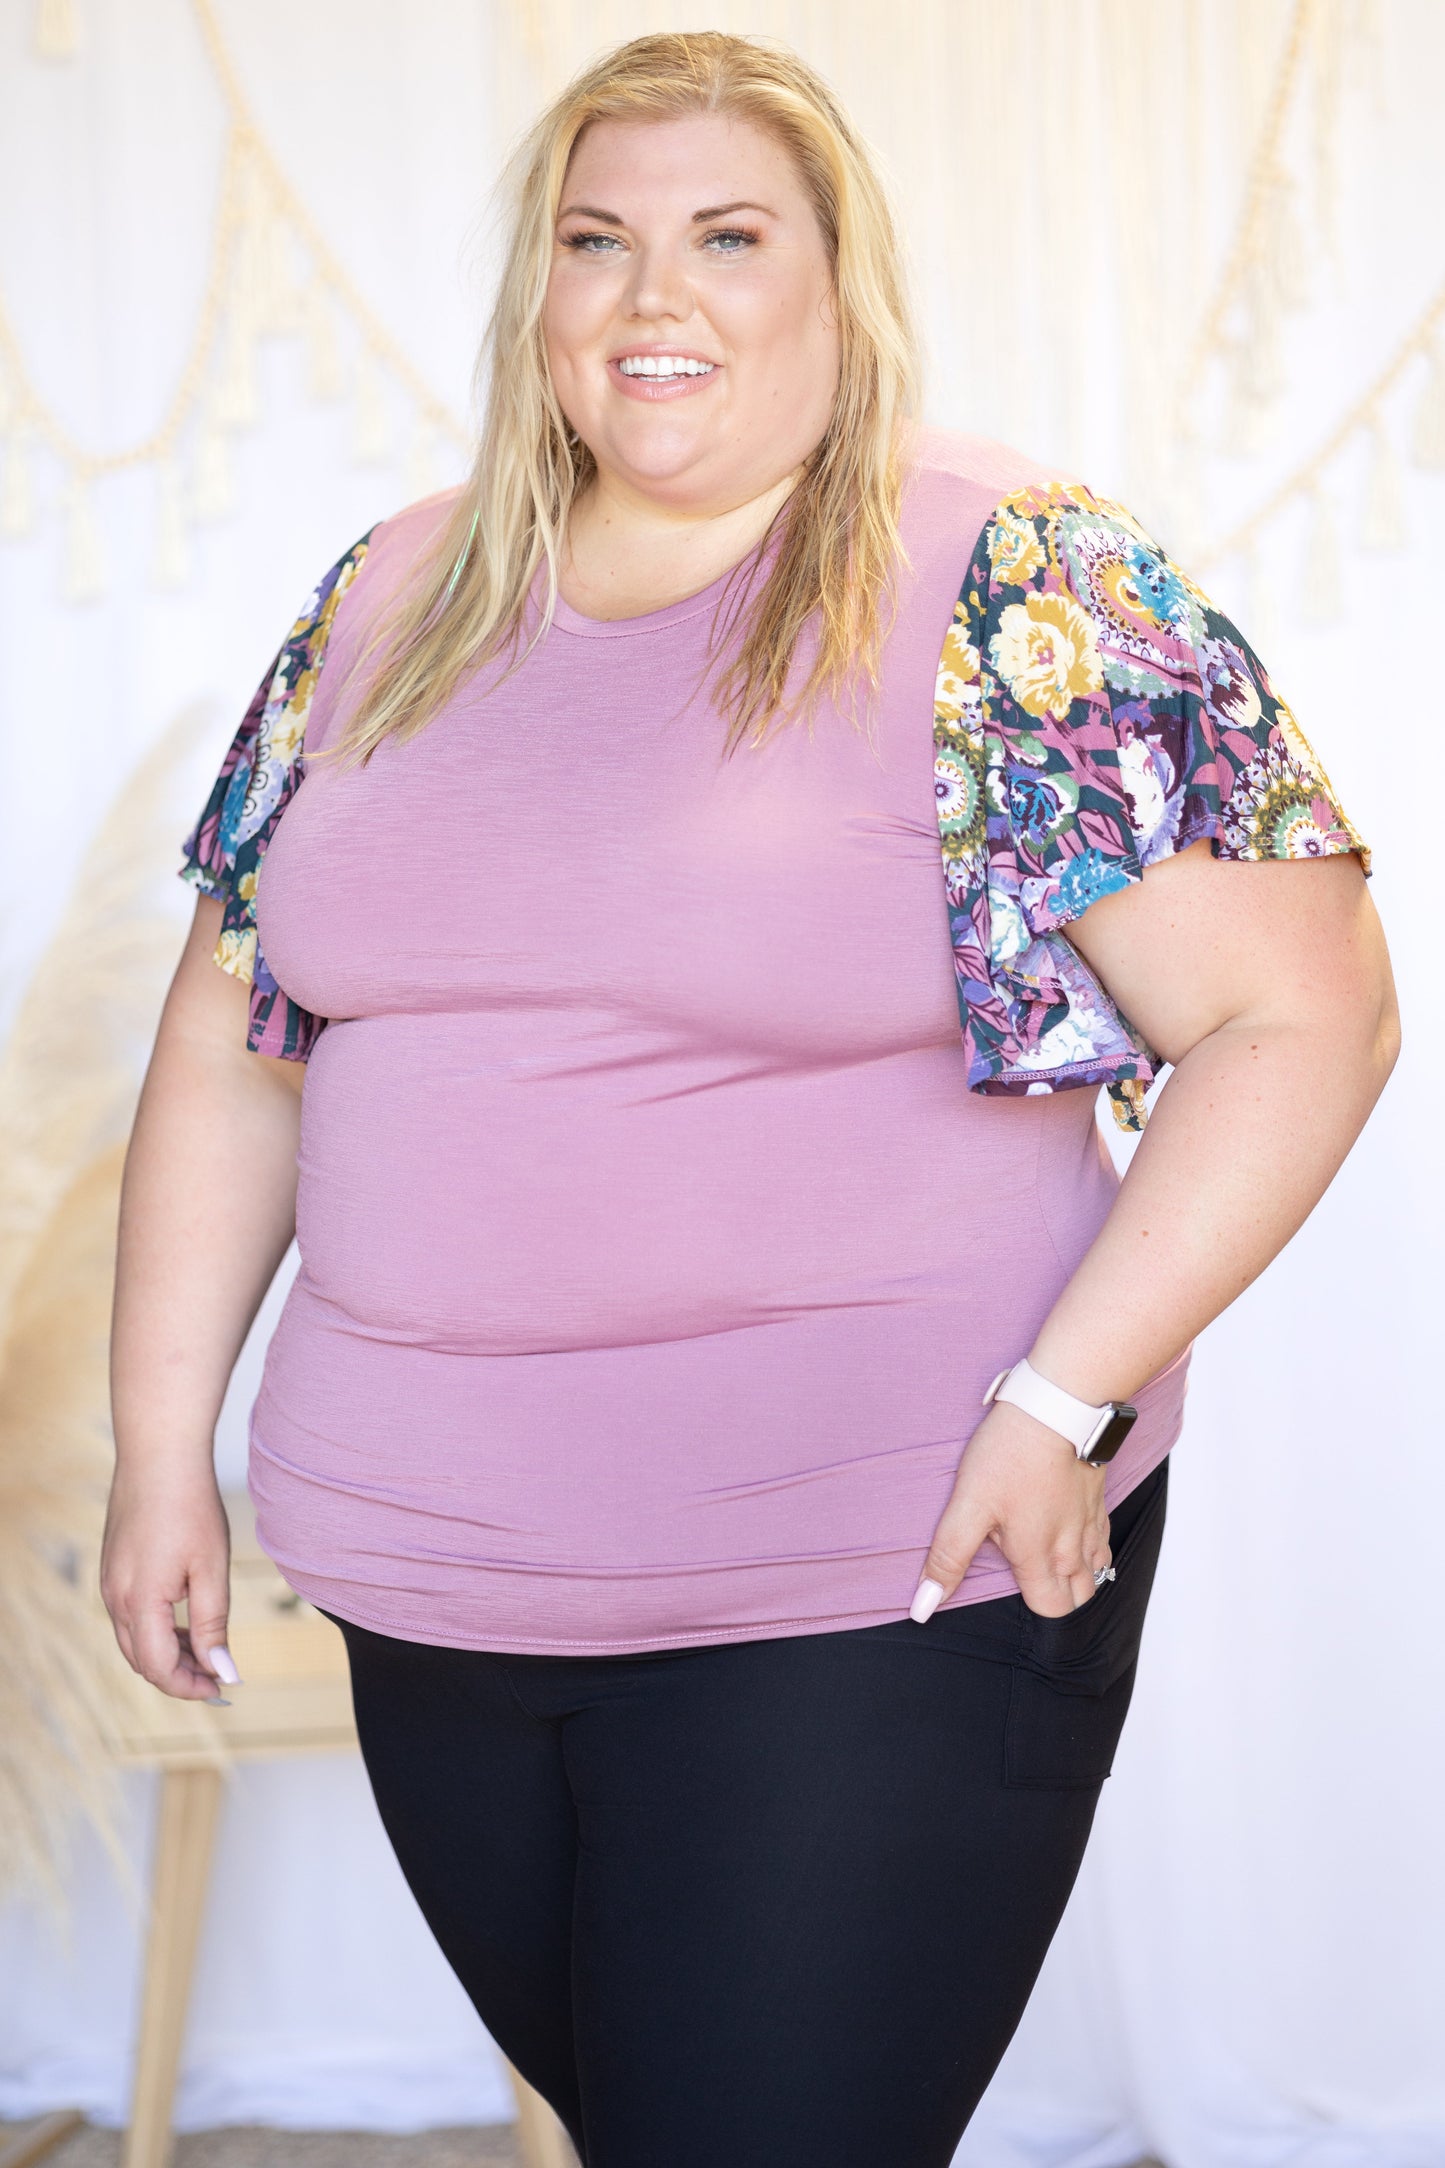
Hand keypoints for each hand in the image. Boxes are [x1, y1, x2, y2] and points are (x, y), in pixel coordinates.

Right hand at [100, 1461, 237, 1699]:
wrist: (158, 1455)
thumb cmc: (190, 1506)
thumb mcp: (211, 1568)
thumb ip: (213, 1625)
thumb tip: (222, 1671)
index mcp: (140, 1603)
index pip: (159, 1668)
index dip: (190, 1686)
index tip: (222, 1688)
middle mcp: (116, 1598)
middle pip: (142, 1660)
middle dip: (179, 1675)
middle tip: (218, 1675)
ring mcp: (110, 1583)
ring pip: (134, 1639)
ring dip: (167, 1652)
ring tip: (206, 1649)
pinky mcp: (113, 1568)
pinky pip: (129, 1615)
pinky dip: (156, 1628)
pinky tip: (185, 1620)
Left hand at [910, 1399, 1111, 1621]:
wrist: (1060, 1406)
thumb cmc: (1012, 1453)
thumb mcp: (969, 1505)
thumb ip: (948, 1558)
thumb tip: (925, 1607)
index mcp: (1040, 1558)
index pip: (1049, 1613)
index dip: (1034, 1617)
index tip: (1015, 1609)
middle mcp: (1072, 1550)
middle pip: (1077, 1601)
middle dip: (1060, 1606)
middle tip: (1034, 1596)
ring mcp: (1089, 1525)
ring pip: (1094, 1573)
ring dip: (1078, 1582)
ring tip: (1054, 1577)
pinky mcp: (1098, 1500)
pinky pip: (1102, 1542)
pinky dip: (1090, 1552)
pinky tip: (1073, 1542)